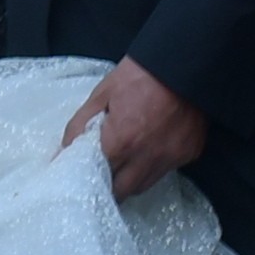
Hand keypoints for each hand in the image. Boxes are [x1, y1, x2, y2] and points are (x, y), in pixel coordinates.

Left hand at [56, 58, 209, 198]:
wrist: (183, 62)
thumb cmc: (139, 75)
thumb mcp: (101, 94)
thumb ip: (80, 125)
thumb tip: (65, 149)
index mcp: (121, 142)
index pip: (99, 178)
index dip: (91, 178)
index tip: (86, 176)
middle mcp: (147, 157)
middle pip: (123, 191)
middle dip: (111, 187)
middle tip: (104, 175)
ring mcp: (171, 158)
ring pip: (145, 185)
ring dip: (132, 180)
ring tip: (125, 164)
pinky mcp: (189, 153)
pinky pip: (166, 169)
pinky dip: (155, 165)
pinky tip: (150, 149)